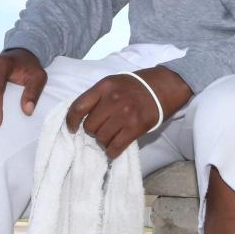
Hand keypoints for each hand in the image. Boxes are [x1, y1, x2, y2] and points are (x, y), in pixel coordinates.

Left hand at [66, 66, 192, 159]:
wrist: (163, 87)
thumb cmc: (135, 85)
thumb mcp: (113, 82)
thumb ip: (97, 96)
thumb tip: (80, 116)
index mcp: (104, 86)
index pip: (78, 107)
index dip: (71, 121)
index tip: (72, 129)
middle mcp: (112, 100)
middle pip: (90, 126)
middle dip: (93, 131)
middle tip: (101, 129)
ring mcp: (124, 114)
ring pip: (101, 138)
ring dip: (103, 141)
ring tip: (110, 136)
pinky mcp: (135, 127)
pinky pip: (115, 147)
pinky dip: (112, 151)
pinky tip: (114, 148)